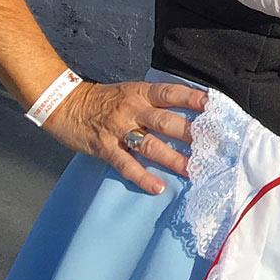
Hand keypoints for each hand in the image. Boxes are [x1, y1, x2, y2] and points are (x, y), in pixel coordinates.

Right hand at [44, 80, 207, 193]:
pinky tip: (158, 187)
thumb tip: (187, 111)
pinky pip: (127, 165)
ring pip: (150, 145)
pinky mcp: (106, 148)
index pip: (171, 93)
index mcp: (141, 93)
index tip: (212, 105)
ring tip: (193, 170)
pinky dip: (142, 177)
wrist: (66, 104)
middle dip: (191, 134)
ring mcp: (119, 130)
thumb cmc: (105, 100)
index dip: (191, 98)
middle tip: (213, 145)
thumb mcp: (131, 92)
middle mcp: (133, 110)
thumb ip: (155, 101)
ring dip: (173, 159)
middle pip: (166, 122)